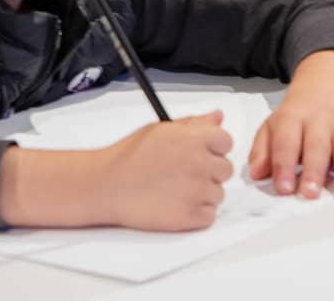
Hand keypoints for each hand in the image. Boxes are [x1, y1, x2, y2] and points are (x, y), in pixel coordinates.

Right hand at [98, 111, 233, 231]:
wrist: (106, 186)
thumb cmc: (129, 157)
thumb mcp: (161, 130)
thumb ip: (194, 123)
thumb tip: (217, 117)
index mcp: (194, 139)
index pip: (226, 142)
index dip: (214, 149)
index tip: (201, 154)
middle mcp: (199, 163)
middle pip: (225, 170)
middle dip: (209, 172)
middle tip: (184, 174)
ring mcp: (196, 191)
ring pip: (218, 194)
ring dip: (203, 195)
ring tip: (176, 191)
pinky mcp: (189, 216)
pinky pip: (210, 216)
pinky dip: (197, 215)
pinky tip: (176, 205)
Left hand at [247, 50, 333, 198]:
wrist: (324, 88)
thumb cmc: (294, 117)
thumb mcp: (271, 127)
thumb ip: (262, 151)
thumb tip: (257, 174)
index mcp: (292, 118)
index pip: (286, 142)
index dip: (284, 165)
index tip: (284, 188)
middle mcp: (318, 120)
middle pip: (317, 145)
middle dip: (314, 170)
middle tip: (311, 193)